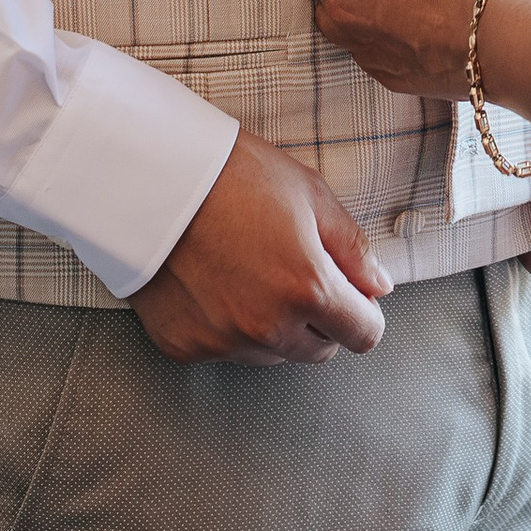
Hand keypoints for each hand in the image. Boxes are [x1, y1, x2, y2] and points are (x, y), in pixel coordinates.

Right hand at [129, 128, 391, 366]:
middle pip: (319, 350)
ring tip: (250, 272)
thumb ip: (353, 249)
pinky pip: (225, 351)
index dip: (362, 311)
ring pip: (272, 354)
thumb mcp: (309, 194)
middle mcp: (267, 327)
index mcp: (306, 288)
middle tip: (294, 271)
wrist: (151, 177)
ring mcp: (222, 342)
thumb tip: (379, 287)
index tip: (349, 292)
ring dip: (275, 327)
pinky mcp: (184, 346)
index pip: (363, 335)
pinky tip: (215, 284)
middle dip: (319, 319)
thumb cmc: (232, 175)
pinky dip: (228, 328)